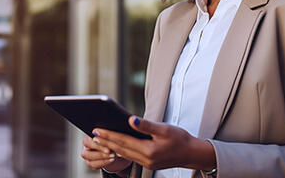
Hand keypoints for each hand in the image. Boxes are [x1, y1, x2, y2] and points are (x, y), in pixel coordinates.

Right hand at [80, 135, 131, 173]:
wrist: (114, 148)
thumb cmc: (110, 139)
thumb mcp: (109, 135)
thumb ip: (107, 134)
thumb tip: (109, 133)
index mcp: (87, 138)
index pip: (87, 142)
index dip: (96, 144)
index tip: (106, 144)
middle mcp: (85, 148)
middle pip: (85, 153)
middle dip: (99, 152)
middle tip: (110, 151)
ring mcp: (88, 157)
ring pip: (89, 161)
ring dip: (102, 158)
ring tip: (113, 155)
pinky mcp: (91, 163)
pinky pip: (95, 165)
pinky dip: (104, 163)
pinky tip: (111, 159)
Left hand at [92, 116, 215, 170]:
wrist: (192, 154)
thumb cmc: (180, 139)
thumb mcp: (164, 129)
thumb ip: (146, 125)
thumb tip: (130, 120)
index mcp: (149, 150)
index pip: (123, 141)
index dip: (109, 135)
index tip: (97, 130)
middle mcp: (146, 159)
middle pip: (121, 149)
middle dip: (106, 141)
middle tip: (93, 133)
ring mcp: (146, 164)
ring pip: (124, 154)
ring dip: (111, 147)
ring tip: (100, 139)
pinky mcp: (148, 164)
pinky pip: (130, 157)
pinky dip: (121, 151)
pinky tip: (115, 146)